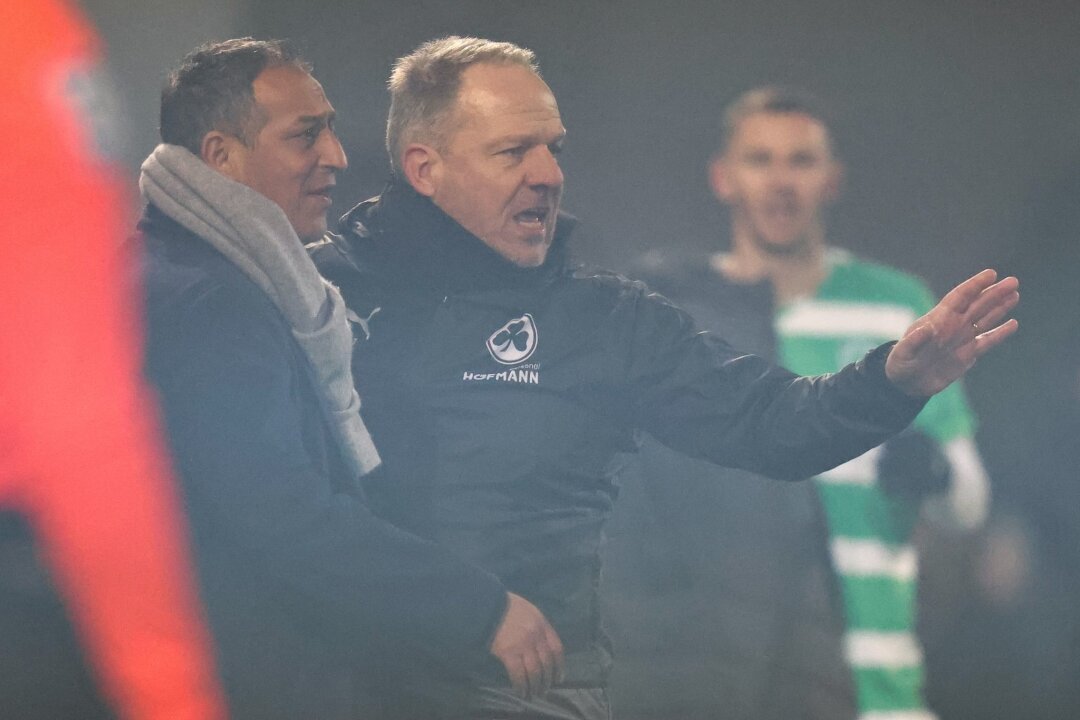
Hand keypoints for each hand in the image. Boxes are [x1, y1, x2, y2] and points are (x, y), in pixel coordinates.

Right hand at [489, 592, 564, 698]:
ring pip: (535, 671)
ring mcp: (523, 645)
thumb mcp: (529, 611)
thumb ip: (537, 626)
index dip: (559, 666)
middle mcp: (536, 635)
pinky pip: (518, 674)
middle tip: (544, 690)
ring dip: (535, 686)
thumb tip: (541, 646)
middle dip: (547, 679)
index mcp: (542, 624)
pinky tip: (520, 692)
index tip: (559, 678)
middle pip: (547, 663)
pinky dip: (521, 685)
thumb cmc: (506, 607)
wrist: (487, 606)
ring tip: (533, 694)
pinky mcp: (509, 653)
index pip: (557, 648)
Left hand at [886, 269, 1018, 395]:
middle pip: (977, 305)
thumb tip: (928, 328)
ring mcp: (961, 339)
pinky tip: (1013, 324)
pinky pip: (987, 341)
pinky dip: (1000, 333)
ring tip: (1015, 295)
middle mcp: (952, 325)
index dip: (975, 285)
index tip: (991, 274)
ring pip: (985, 319)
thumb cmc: (901, 364)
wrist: (906, 383)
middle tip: (1013, 281)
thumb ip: (915, 341)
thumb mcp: (904, 352)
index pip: (959, 297)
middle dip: (994, 293)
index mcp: (938, 319)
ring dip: (1000, 308)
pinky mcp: (967, 355)